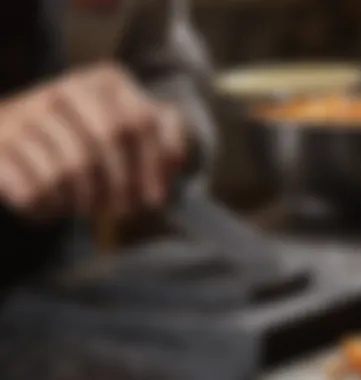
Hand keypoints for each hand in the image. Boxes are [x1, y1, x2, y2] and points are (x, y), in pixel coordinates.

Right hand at [0, 63, 186, 217]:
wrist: (33, 132)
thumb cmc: (96, 137)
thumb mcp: (138, 130)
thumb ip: (168, 136)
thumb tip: (176, 159)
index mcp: (105, 81)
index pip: (139, 123)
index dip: (151, 166)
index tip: (154, 200)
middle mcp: (66, 88)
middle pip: (105, 144)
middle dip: (120, 186)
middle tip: (123, 211)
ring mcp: (27, 113)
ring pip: (68, 171)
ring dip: (85, 201)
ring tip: (90, 206)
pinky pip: (32, 189)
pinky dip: (49, 208)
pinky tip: (56, 205)